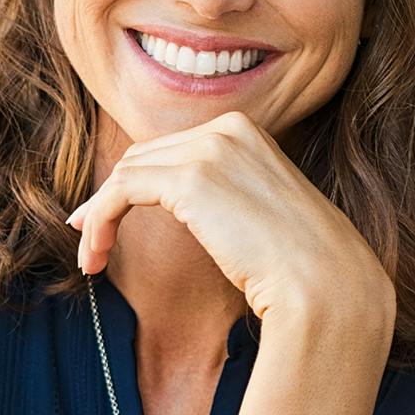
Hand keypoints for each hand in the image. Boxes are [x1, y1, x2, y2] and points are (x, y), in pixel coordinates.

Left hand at [65, 110, 393, 331]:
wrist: (325, 286)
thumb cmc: (301, 265)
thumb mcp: (260, 212)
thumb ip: (224, 196)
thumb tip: (185, 207)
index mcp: (246, 130)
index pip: (171, 149)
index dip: (133, 183)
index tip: (107, 219)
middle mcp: (227, 129)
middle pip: (144, 157)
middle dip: (110, 197)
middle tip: (89, 239)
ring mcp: (209, 149)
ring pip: (125, 174)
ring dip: (98, 216)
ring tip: (91, 259)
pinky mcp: (189, 179)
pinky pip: (120, 193)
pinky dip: (99, 220)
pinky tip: (94, 253)